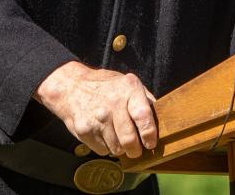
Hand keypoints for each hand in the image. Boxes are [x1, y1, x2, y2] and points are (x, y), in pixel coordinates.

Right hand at [34, 61, 156, 157]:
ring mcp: (97, 118)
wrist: (72, 87)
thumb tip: (162, 118)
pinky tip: (104, 134)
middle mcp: (113, 104)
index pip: (143, 116)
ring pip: (116, 148)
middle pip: (129, 139)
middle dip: (136, 150)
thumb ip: (145, 99)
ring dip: (120, 148)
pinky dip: (106, 147)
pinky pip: (102, 151)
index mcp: (129, 90)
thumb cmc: (105, 86)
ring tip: (117, 137)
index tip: (151, 143)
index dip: (149, 134)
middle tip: (136, 150)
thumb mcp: (128, 83)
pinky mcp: (84, 130)